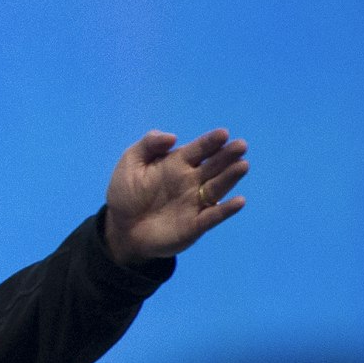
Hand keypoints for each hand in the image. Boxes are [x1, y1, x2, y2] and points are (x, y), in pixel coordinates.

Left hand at [104, 128, 247, 261]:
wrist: (121, 228)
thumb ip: (149, 144)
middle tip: (240, 146)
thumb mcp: (131, 162)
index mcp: (178, 162)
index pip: (199, 149)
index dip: (210, 142)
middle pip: (214, 166)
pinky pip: (213, 216)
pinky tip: (238, 201)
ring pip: (217, 188)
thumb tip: (172, 137)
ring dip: (230, 177)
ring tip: (242, 165)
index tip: (223, 134)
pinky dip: (225, 210)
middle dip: (227, 155)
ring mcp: (195, 202)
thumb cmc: (127, 193)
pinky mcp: (195, 224)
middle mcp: (192, 180)